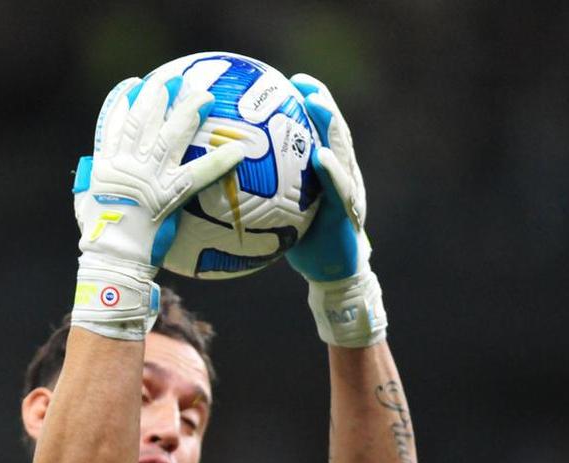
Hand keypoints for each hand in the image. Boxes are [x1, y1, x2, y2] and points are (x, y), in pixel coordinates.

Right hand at [70, 76, 244, 338]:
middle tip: (173, 79)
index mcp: (107, 164)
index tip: (134, 84)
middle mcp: (127, 163)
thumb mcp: (86, 206)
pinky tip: (239, 150)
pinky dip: (219, 162)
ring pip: (170, 137)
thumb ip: (93, 185)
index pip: (114, 124)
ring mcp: (148, 176)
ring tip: (204, 96)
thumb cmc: (97, 238)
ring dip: (188, 114)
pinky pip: (199, 174)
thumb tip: (96, 176)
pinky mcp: (168, 194)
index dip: (123, 102)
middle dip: (158, 96)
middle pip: (144, 121)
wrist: (110, 256)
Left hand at [284, 74, 386, 346]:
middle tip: (302, 82)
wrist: (332, 274)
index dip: (306, 103)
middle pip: (332, 130)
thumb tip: (219, 178)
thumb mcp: (277, 213)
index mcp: (324, 170)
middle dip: (322, 102)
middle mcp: (339, 174)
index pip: (315, 130)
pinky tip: (321, 157)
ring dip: (330, 124)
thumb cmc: (301, 242)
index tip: (286, 81)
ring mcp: (348, 191)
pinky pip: (340, 189)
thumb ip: (261, 192)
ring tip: (316, 103)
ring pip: (342, 150)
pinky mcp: (348, 213)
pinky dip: (332, 171)